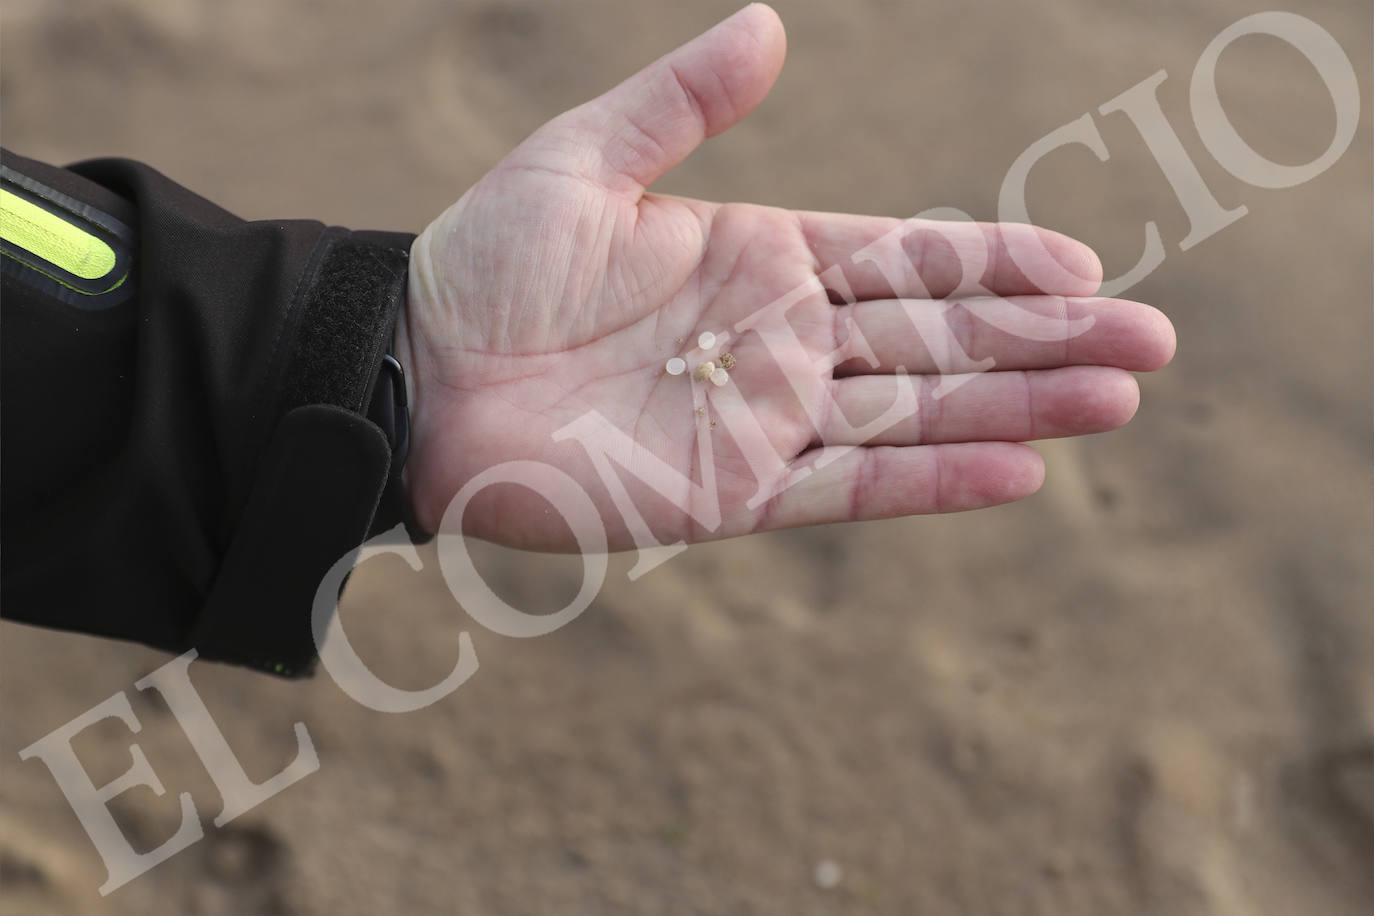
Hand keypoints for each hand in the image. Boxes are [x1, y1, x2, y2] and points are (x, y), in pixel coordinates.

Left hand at [395, 4, 1174, 549]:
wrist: (411, 372)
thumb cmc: (485, 263)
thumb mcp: (586, 158)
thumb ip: (682, 101)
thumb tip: (772, 23)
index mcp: (759, 257)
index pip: (907, 256)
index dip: (995, 261)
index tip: (1083, 265)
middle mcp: (779, 342)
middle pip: (938, 336)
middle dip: (1041, 340)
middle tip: (1150, 344)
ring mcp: (763, 421)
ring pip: (915, 412)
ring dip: (1016, 409)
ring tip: (1115, 402)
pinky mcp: (732, 495)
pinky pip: (849, 486)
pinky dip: (932, 479)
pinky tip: (1019, 470)